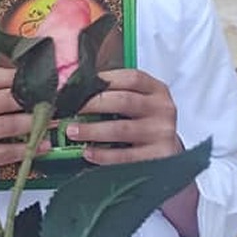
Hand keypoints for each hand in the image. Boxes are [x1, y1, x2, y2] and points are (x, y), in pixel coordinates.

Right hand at [0, 67, 49, 192]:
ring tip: (52, 121)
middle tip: (51, 99)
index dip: (18, 78)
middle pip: (2, 100)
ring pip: (6, 125)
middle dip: (30, 100)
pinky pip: (5, 151)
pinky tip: (42, 145)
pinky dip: (27, 148)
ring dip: (34, 123)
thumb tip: (27, 70)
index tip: (39, 79)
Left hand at [65, 68, 199, 236]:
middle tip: (67, 108)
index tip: (79, 85)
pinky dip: (102, 154)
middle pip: (123, 101)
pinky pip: (124, 156)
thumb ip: (115, 93)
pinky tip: (87, 152)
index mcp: (157, 90)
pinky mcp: (158, 158)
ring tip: (70, 131)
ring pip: (121, 129)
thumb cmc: (144, 124)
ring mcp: (162, 134)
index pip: (131, 78)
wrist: (168, 155)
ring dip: (91, 130)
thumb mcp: (138, 103)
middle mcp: (163, 109)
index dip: (104, 79)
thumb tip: (75, 88)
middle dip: (90, 104)